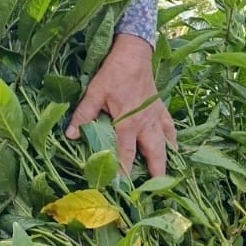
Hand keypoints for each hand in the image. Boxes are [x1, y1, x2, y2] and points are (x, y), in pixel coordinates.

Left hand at [65, 33, 176, 178]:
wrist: (134, 53)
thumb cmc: (113, 72)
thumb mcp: (94, 92)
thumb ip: (83, 115)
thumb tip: (71, 135)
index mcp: (127, 123)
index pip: (126, 156)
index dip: (124, 174)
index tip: (122, 190)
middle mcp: (145, 125)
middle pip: (154, 156)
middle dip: (154, 175)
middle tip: (153, 193)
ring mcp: (156, 118)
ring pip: (166, 146)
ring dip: (165, 162)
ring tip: (167, 179)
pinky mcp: (161, 109)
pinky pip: (171, 129)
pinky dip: (173, 141)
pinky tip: (175, 150)